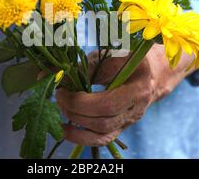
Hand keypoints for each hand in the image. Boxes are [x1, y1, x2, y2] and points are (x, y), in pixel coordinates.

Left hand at [56, 44, 194, 146]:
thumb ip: (79, 68)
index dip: (79, 102)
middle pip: (103, 122)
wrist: (150, 71)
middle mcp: (136, 109)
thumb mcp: (106, 57)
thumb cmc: (125, 59)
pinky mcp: (120, 127)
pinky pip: (101, 140)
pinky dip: (80, 137)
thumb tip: (47, 76)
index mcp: (138, 87)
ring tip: (61, 109)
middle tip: (58, 96)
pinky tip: (64, 128)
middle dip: (74, 111)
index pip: (107, 104)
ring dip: (75, 125)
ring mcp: (129, 121)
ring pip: (101, 135)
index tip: (62, 90)